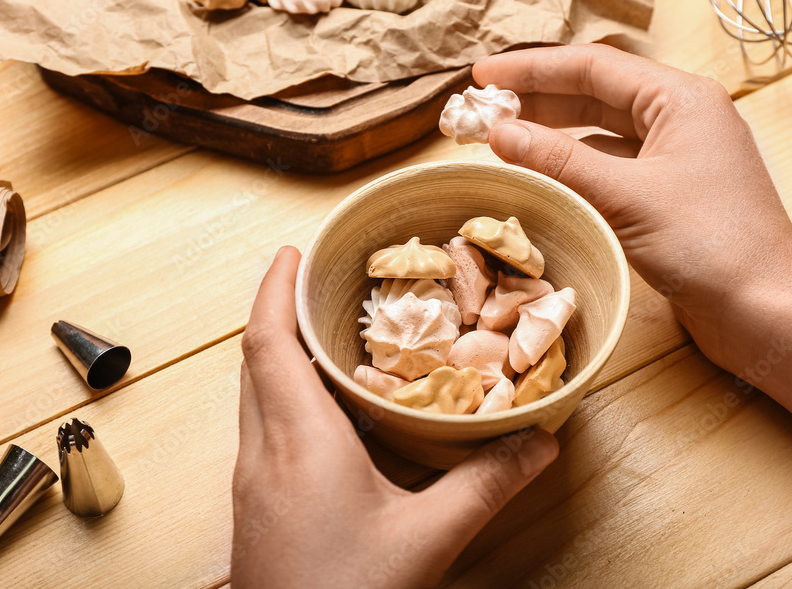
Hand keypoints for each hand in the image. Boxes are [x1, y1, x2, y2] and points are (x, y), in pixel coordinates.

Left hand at [231, 247, 558, 587]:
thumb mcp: (429, 540)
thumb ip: (485, 484)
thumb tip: (539, 440)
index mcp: (299, 443)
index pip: (268, 343)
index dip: (274, 289)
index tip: (293, 251)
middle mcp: (263, 453)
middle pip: (256, 361)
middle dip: (279, 311)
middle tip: (319, 284)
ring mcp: (253, 481)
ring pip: (255, 394)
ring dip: (281, 354)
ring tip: (327, 335)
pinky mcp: (256, 506)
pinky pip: (263, 426)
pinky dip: (287, 394)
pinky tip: (327, 413)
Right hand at [473, 44, 791, 371]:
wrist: (767, 310)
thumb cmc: (708, 243)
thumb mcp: (625, 194)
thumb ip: (558, 160)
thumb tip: (498, 132)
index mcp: (680, 98)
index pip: (593, 65)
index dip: (532, 69)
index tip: (481, 77)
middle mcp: (680, 119)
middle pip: (596, 95)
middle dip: (538, 101)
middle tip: (482, 111)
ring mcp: (677, 159)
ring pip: (601, 134)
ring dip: (553, 136)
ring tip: (502, 141)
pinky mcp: (671, 197)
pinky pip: (612, 169)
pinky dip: (574, 170)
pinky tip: (542, 178)